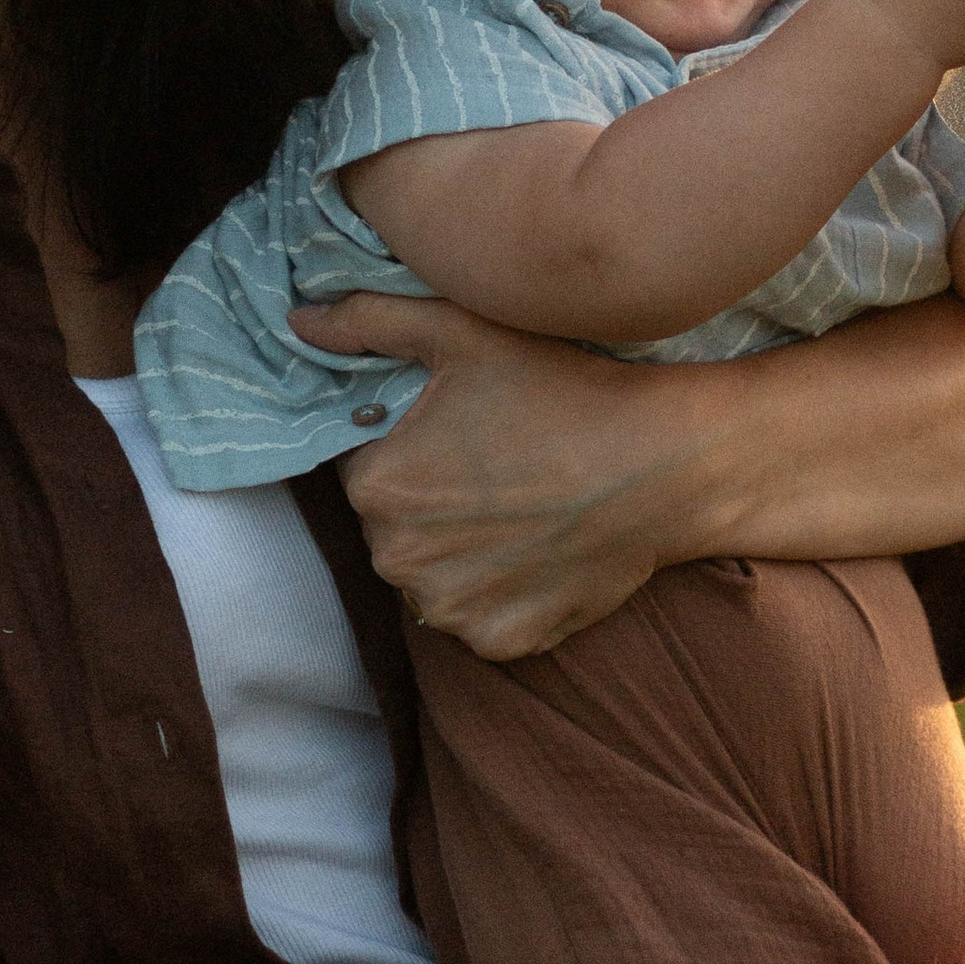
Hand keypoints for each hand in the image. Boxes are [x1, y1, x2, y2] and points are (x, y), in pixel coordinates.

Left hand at [292, 291, 698, 657]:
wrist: (665, 465)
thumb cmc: (563, 391)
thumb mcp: (461, 332)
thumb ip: (369, 322)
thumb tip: (299, 323)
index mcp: (376, 486)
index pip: (365, 470)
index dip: (408, 449)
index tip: (461, 434)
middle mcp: (398, 560)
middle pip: (396, 529)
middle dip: (431, 503)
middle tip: (500, 468)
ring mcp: (451, 609)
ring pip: (435, 578)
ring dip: (462, 554)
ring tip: (523, 511)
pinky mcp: (501, 642)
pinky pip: (482, 620)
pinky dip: (503, 595)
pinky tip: (540, 553)